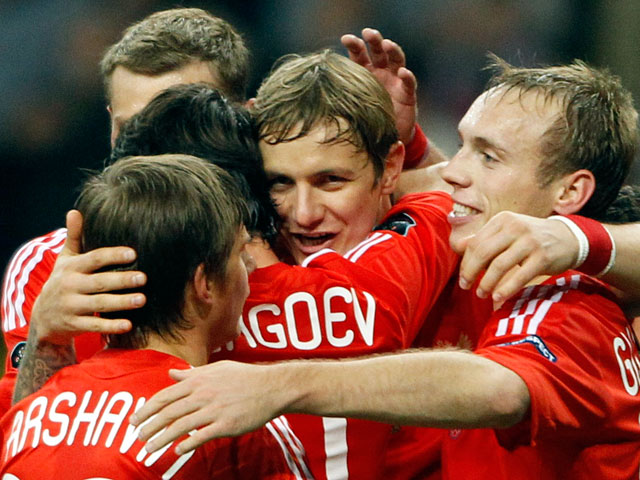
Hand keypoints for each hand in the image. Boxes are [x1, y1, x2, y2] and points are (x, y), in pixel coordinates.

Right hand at [31, 210, 146, 343]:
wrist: (43, 316)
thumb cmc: (63, 281)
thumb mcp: (66, 259)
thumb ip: (75, 237)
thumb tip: (75, 211)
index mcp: (72, 268)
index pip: (94, 259)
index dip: (113, 255)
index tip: (134, 253)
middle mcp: (70, 286)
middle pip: (99, 282)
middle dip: (122, 280)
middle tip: (144, 278)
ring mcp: (71, 306)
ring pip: (99, 304)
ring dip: (121, 302)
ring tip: (142, 299)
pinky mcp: (73, 324)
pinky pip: (94, 326)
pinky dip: (111, 326)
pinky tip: (129, 324)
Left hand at [130, 361, 284, 454]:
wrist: (271, 387)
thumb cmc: (244, 377)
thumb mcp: (217, 369)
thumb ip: (192, 373)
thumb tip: (172, 374)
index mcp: (199, 380)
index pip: (165, 395)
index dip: (147, 408)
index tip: (135, 419)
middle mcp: (203, 394)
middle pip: (169, 412)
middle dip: (149, 426)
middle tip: (137, 437)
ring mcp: (214, 409)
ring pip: (181, 426)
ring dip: (162, 439)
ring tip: (150, 450)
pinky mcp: (226, 424)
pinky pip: (202, 436)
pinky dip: (188, 444)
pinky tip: (178, 451)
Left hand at [341, 28, 416, 144]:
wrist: (384, 138)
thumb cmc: (365, 119)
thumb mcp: (350, 106)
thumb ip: (338, 97)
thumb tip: (312, 92)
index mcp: (366, 73)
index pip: (359, 54)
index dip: (354, 45)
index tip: (346, 38)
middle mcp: (381, 73)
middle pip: (378, 51)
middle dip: (374, 40)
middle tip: (368, 32)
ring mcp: (395, 82)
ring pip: (396, 60)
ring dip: (392, 50)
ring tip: (386, 44)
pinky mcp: (408, 95)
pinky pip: (409, 84)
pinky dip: (407, 77)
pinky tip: (403, 71)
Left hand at [457, 212, 578, 301]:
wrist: (568, 238)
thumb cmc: (530, 238)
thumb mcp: (507, 231)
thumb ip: (484, 238)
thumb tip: (458, 246)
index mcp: (502, 220)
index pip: (476, 242)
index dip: (466, 262)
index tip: (463, 277)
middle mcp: (515, 227)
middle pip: (483, 252)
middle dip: (471, 272)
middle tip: (466, 286)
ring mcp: (530, 241)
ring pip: (499, 265)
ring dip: (487, 283)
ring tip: (481, 294)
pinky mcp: (543, 257)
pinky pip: (519, 276)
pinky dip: (506, 289)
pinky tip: (498, 297)